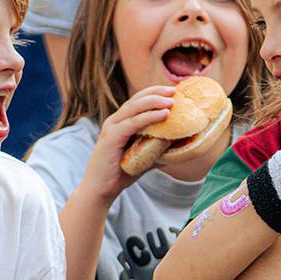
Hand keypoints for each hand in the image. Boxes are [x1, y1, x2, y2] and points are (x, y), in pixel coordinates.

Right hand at [80, 86, 175, 202]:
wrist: (101, 189)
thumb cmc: (121, 173)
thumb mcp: (144, 158)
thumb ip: (158, 151)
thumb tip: (179, 149)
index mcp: (121, 122)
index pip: (138, 101)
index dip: (155, 93)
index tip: (173, 91)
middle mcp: (115, 121)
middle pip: (137, 99)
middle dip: (157, 92)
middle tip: (175, 90)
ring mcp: (112, 127)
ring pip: (135, 107)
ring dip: (155, 101)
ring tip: (172, 101)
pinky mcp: (112, 137)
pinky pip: (133, 123)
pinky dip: (149, 117)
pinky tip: (164, 114)